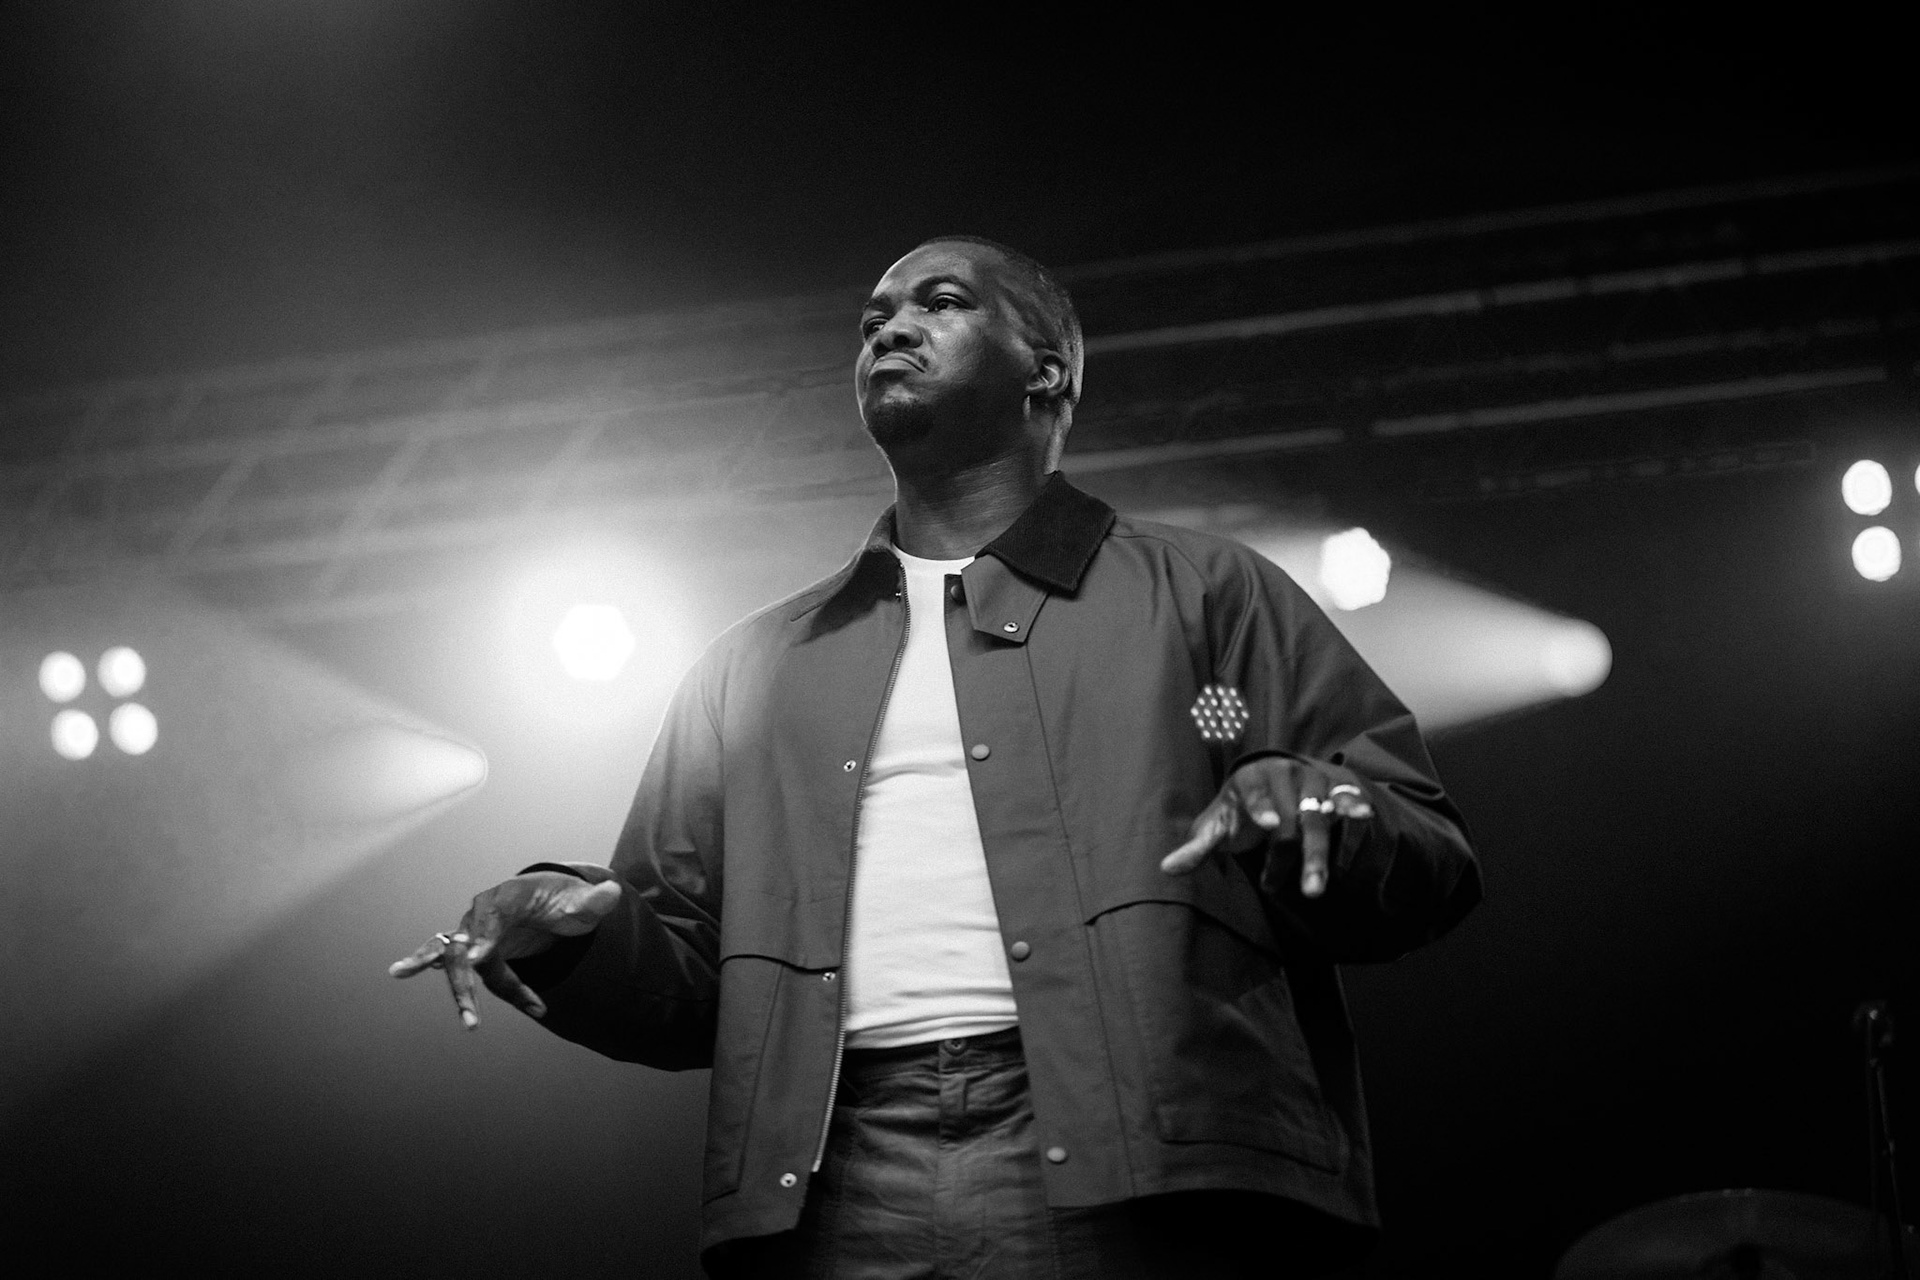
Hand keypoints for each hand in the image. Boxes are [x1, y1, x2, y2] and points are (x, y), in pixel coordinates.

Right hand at [389, 871, 622, 1028]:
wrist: (546, 900)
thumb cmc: (562, 901)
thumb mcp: (581, 903)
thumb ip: (594, 902)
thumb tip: (613, 892)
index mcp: (509, 897)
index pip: (494, 917)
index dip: (487, 938)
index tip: (480, 959)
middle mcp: (483, 911)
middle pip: (468, 946)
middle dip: (468, 982)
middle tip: (472, 1018)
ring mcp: (473, 929)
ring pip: (452, 956)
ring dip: (439, 976)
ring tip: (399, 973)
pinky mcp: (469, 946)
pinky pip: (445, 957)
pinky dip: (422, 961)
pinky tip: (399, 970)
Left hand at [1160, 758, 1371, 897]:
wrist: (1271, 781)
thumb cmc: (1239, 810)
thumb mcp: (1218, 825)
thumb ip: (1198, 848)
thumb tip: (1166, 869)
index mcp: (1250, 778)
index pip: (1255, 792)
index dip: (1262, 807)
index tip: (1270, 824)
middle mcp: (1284, 774)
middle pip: (1292, 817)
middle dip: (1293, 856)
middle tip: (1299, 893)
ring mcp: (1312, 781)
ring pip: (1320, 816)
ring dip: (1320, 852)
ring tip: (1316, 889)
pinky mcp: (1335, 789)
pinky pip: (1346, 798)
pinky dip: (1354, 807)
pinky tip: (1364, 817)